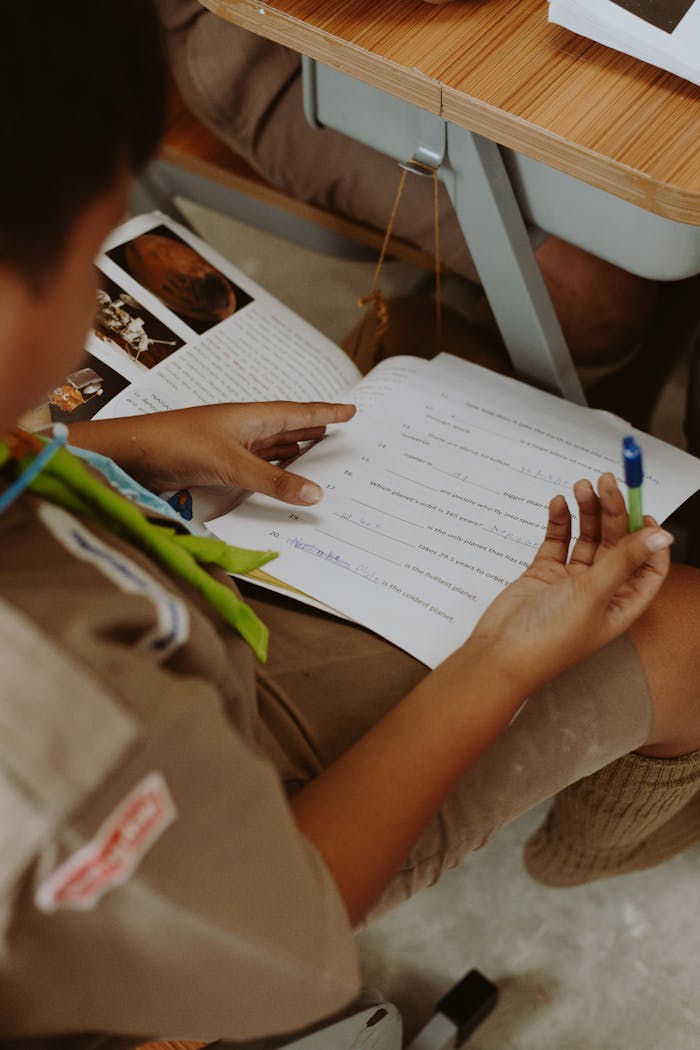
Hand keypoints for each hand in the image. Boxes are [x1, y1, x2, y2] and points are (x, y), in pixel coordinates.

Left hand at [67, 401, 355, 504]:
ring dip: (294, 448)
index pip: (300, 412)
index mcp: (252, 417)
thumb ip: (273, 481)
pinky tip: (278, 475)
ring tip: (317, 449)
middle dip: (314, 428)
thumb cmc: (178, 444)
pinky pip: (256, 465)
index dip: (327, 412)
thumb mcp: (232, 465)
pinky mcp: (216, 463)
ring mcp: (230, 445)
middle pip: (288, 426)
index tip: (351, 409)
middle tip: (339, 428)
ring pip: (272, 446)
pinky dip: (273, 470)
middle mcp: (244, 428)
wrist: (132, 453)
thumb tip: (316, 493)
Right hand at [464, 473, 672, 694]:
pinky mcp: (544, 573)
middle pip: (616, 543)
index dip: (649, 538)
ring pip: (586, 537)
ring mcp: (571, 581)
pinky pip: (557, 540)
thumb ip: (624, 560)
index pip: (649, 566)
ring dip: (586, 511)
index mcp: (622, 604)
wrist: (499, 654)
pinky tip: (559, 504)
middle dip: (612, 512)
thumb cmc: (549, 641)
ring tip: (581, 487)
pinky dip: (559, 521)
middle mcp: (600, 591)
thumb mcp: (593, 595)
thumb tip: (660, 536)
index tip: (642, 510)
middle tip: (604, 483)